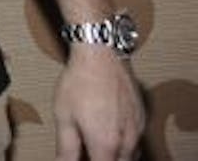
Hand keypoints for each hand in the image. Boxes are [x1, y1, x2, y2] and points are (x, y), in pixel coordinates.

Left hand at [53, 46, 144, 160]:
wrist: (100, 56)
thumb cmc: (79, 83)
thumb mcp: (64, 116)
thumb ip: (66, 147)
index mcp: (106, 144)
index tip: (82, 157)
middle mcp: (127, 141)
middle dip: (104, 160)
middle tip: (88, 150)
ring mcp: (138, 129)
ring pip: (131, 155)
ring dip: (115, 155)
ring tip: (97, 145)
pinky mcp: (143, 117)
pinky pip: (137, 140)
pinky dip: (125, 144)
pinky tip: (110, 133)